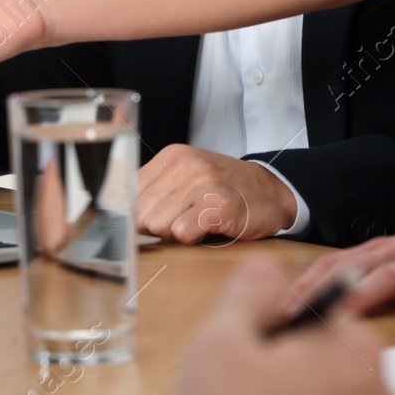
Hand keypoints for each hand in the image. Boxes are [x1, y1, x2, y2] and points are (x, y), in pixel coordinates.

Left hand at [138, 145, 296, 242]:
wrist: (273, 192)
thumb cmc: (226, 189)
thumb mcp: (188, 177)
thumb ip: (155, 190)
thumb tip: (122, 215)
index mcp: (172, 156)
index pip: (128, 191)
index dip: (139, 212)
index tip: (154, 219)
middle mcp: (184, 165)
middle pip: (141, 212)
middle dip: (158, 225)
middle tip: (185, 219)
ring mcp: (202, 183)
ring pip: (157, 224)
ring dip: (176, 232)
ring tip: (198, 222)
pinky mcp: (217, 206)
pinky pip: (182, 234)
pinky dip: (193, 238)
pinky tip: (210, 227)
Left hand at [294, 222, 394, 321]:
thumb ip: (363, 282)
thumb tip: (321, 307)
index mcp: (378, 252)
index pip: (332, 264)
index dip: (304, 284)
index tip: (278, 306)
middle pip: (352, 268)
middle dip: (320, 290)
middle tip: (294, 313)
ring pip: (390, 276)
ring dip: (364, 294)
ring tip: (341, 313)